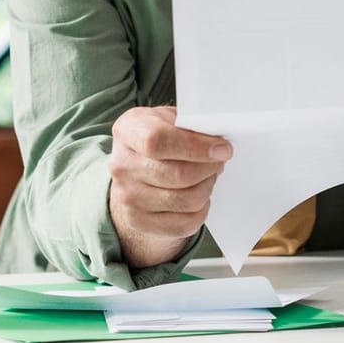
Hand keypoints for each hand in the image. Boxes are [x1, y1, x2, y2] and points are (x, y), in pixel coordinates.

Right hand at [107, 106, 231, 268]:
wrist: (133, 169)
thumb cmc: (157, 139)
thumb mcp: (168, 119)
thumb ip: (190, 124)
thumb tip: (218, 142)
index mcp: (128, 131)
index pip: (158, 141)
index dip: (195, 146)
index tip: (221, 148)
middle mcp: (122, 165)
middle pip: (178, 174)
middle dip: (209, 168)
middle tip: (219, 160)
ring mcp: (127, 196)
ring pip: (187, 200)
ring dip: (207, 187)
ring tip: (208, 176)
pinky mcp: (138, 221)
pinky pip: (185, 223)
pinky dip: (201, 210)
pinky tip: (199, 196)